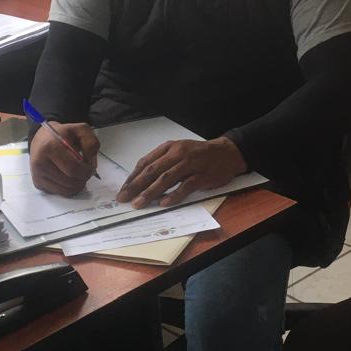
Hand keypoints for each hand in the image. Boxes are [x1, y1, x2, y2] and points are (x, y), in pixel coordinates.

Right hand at [29, 122, 99, 195]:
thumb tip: (90, 161)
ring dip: (78, 184)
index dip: (87, 170)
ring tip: (77, 172)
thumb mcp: (80, 130)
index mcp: (50, 147)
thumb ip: (91, 142)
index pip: (73, 169)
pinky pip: (61, 192)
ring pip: (67, 190)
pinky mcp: (38, 183)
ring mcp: (38, 175)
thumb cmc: (62, 135)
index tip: (90, 166)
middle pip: (71, 182)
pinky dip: (70, 187)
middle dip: (83, 178)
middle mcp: (40, 162)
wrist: (42, 138)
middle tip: (86, 170)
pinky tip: (69, 177)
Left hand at [118, 138, 245, 207]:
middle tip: (124, 198)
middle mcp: (178, 154)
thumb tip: (142, 180)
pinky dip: (174, 195)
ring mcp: (190, 164)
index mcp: (169, 148)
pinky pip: (185, 186)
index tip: (123, 189)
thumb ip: (162, 162)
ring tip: (138, 203)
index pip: (146, 162)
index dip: (133, 177)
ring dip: (150, 192)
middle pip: (153, 171)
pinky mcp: (202, 175)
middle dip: (136, 186)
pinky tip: (163, 203)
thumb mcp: (179, 151)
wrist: (226, 153)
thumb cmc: (199, 154)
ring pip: (166, 179)